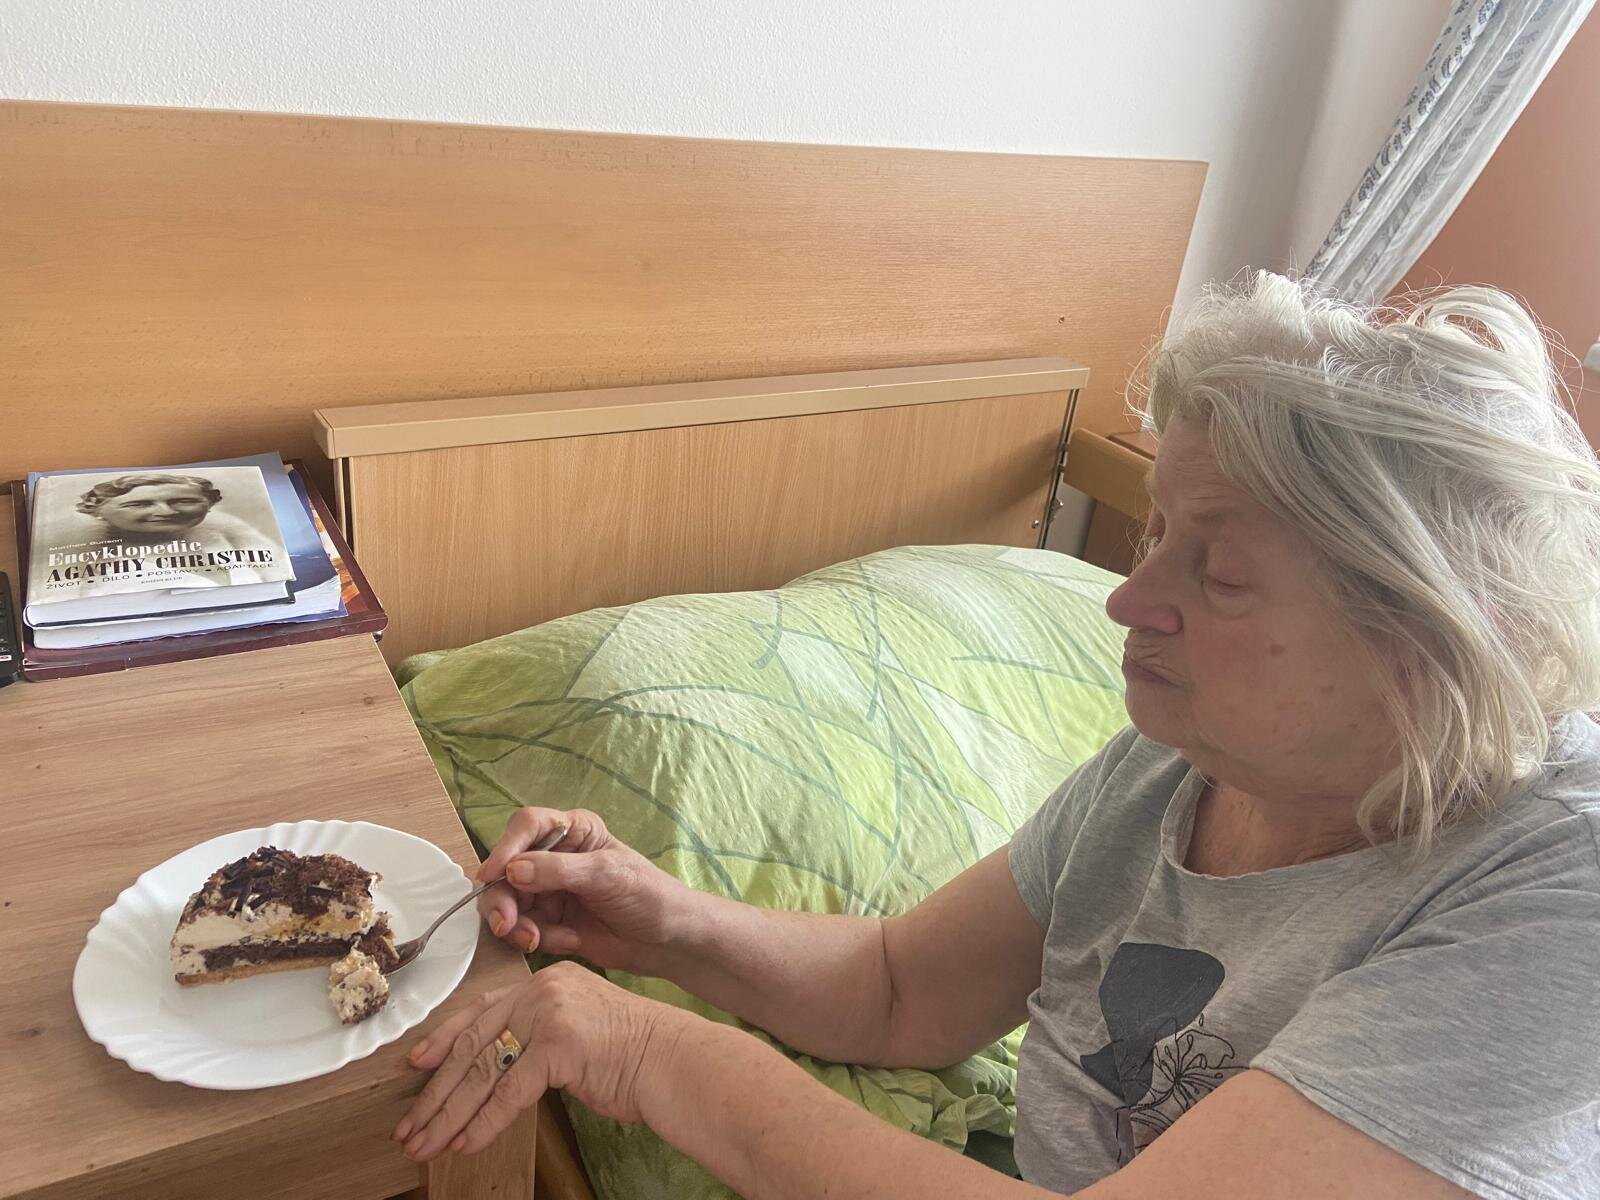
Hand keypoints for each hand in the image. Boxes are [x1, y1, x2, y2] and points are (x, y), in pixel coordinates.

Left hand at [392, 961, 689, 1161]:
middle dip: (436, 1091)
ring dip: (449, 1114)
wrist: (672, 1059)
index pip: (481, 1009)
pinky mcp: (559, 1046)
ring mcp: (550, 1015)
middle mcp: (542, 991)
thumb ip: (537, 1036)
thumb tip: (494, 1067)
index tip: (416, 1064)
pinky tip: (464, 1143)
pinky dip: (483, 1122)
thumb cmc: (631, 1052)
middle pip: (474, 1043)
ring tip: (425, 1143)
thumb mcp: (576, 1030)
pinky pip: (509, 1092)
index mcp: (545, 982)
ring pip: (484, 1070)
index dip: (444, 1039)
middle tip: (409, 1125)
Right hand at [476, 806, 692, 973]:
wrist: (668, 941)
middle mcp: (555, 857)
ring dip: (517, 924)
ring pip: (508, 902)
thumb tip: (511, 870)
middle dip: (503, 898)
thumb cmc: (648, 895)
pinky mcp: (549, 922)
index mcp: (573, 831)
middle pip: (506, 868)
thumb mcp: (606, 875)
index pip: (527, 826)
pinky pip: (523, 928)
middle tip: (507, 924)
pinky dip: (538, 939)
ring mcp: (549, 890)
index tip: (493, 874)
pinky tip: (569, 942)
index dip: (506, 847)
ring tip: (537, 940)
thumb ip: (558, 871)